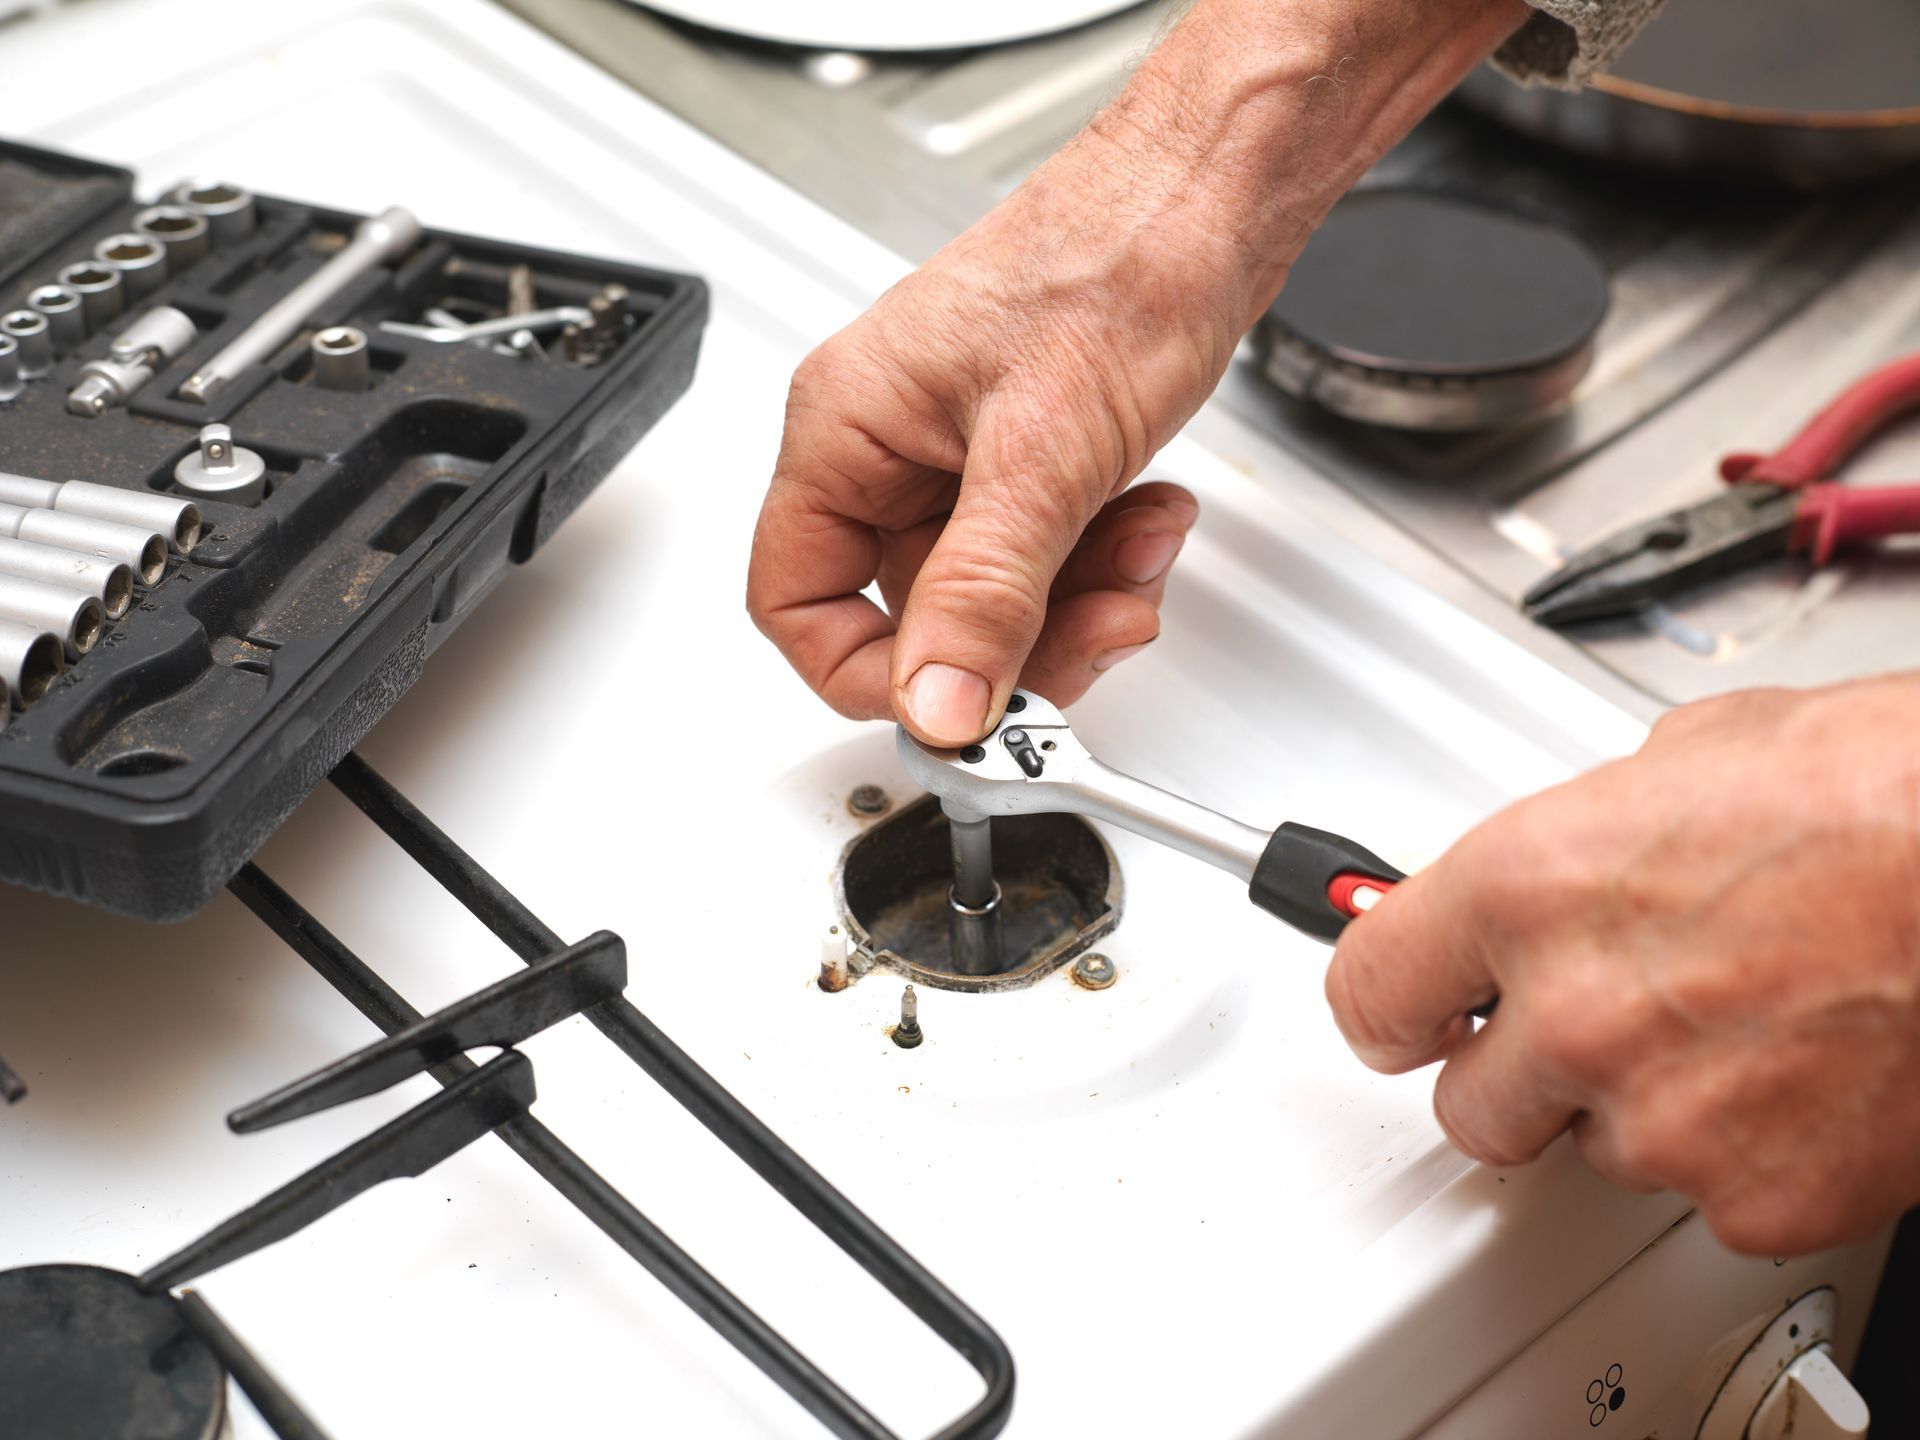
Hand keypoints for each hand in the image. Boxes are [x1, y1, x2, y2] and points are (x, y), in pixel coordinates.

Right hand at [747, 0, 1529, 744]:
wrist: (1216, 188)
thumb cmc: (1120, 254)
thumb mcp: (1045, 452)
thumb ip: (984, 594)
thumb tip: (938, 706)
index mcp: (846, 427)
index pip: (798, 601)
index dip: (872, 672)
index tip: (959, 704)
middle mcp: (888, 442)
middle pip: (911, 610)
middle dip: (1014, 636)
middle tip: (1091, 628)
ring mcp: (957, 449)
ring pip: (989, 592)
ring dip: (1074, 597)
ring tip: (1138, 547)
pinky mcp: (1025, 452)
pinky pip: (1041, 554)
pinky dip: (1101, 558)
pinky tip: (1148, 516)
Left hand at [1326, 677, 1919, 1255]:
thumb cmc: (1883, 794)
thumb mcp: (1690, 756)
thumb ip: (1584, 832)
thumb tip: (1564, 862)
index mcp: (1528, 887)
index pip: (1368, 990)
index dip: (1390, 1002)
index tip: (1403, 1009)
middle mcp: (1575, 1013)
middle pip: (1468, 1104)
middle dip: (1517, 1068)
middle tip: (1592, 1020)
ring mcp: (1664, 1119)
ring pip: (1592, 1150)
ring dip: (1639, 1102)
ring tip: (1738, 1022)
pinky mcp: (1759, 1196)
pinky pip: (1706, 1194)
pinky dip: (1743, 1149)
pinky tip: (1800, 1072)